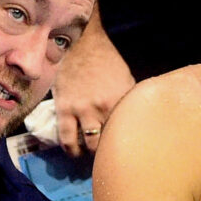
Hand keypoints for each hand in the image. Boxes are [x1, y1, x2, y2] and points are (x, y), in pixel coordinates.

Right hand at [53, 25, 134, 155]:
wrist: (82, 44)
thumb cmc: (108, 61)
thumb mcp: (127, 80)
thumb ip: (129, 102)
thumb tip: (135, 121)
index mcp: (122, 101)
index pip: (129, 132)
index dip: (128, 145)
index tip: (127, 151)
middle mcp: (104, 108)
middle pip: (109, 142)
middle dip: (109, 152)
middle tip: (107, 156)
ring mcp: (83, 110)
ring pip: (87, 144)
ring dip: (89, 153)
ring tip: (88, 156)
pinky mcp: (65, 109)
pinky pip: (66, 137)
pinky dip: (71, 149)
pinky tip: (73, 152)